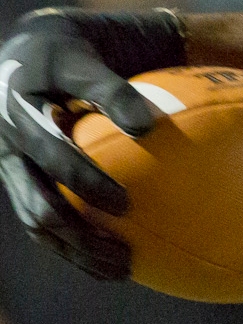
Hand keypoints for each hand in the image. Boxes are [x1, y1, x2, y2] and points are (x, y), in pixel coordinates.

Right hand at [0, 9, 184, 278]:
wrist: (33, 53)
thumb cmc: (71, 54)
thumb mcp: (85, 61)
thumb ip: (112, 90)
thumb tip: (148, 128)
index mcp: (18, 112)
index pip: (49, 152)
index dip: (81, 178)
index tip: (123, 202)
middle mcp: (8, 146)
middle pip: (37, 201)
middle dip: (77, 231)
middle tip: (125, 252)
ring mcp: (11, 169)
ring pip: (37, 222)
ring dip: (77, 250)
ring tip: (125, 269)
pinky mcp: (22, 184)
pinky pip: (44, 224)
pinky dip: (76, 247)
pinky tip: (116, 264)